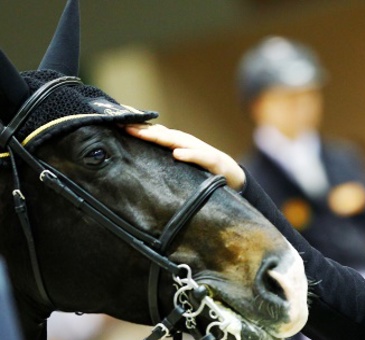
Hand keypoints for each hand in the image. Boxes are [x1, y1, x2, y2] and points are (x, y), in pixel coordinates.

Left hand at [125, 124, 245, 190]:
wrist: (232, 175)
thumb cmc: (201, 169)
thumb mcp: (178, 163)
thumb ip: (160, 160)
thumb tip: (134, 159)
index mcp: (174, 142)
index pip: (152, 132)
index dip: (135, 126)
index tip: (114, 121)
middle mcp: (184, 142)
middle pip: (160, 133)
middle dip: (142, 129)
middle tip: (121, 124)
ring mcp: (198, 149)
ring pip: (177, 141)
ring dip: (161, 137)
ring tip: (144, 135)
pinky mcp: (212, 160)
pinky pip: (200, 157)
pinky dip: (189, 154)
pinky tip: (178, 154)